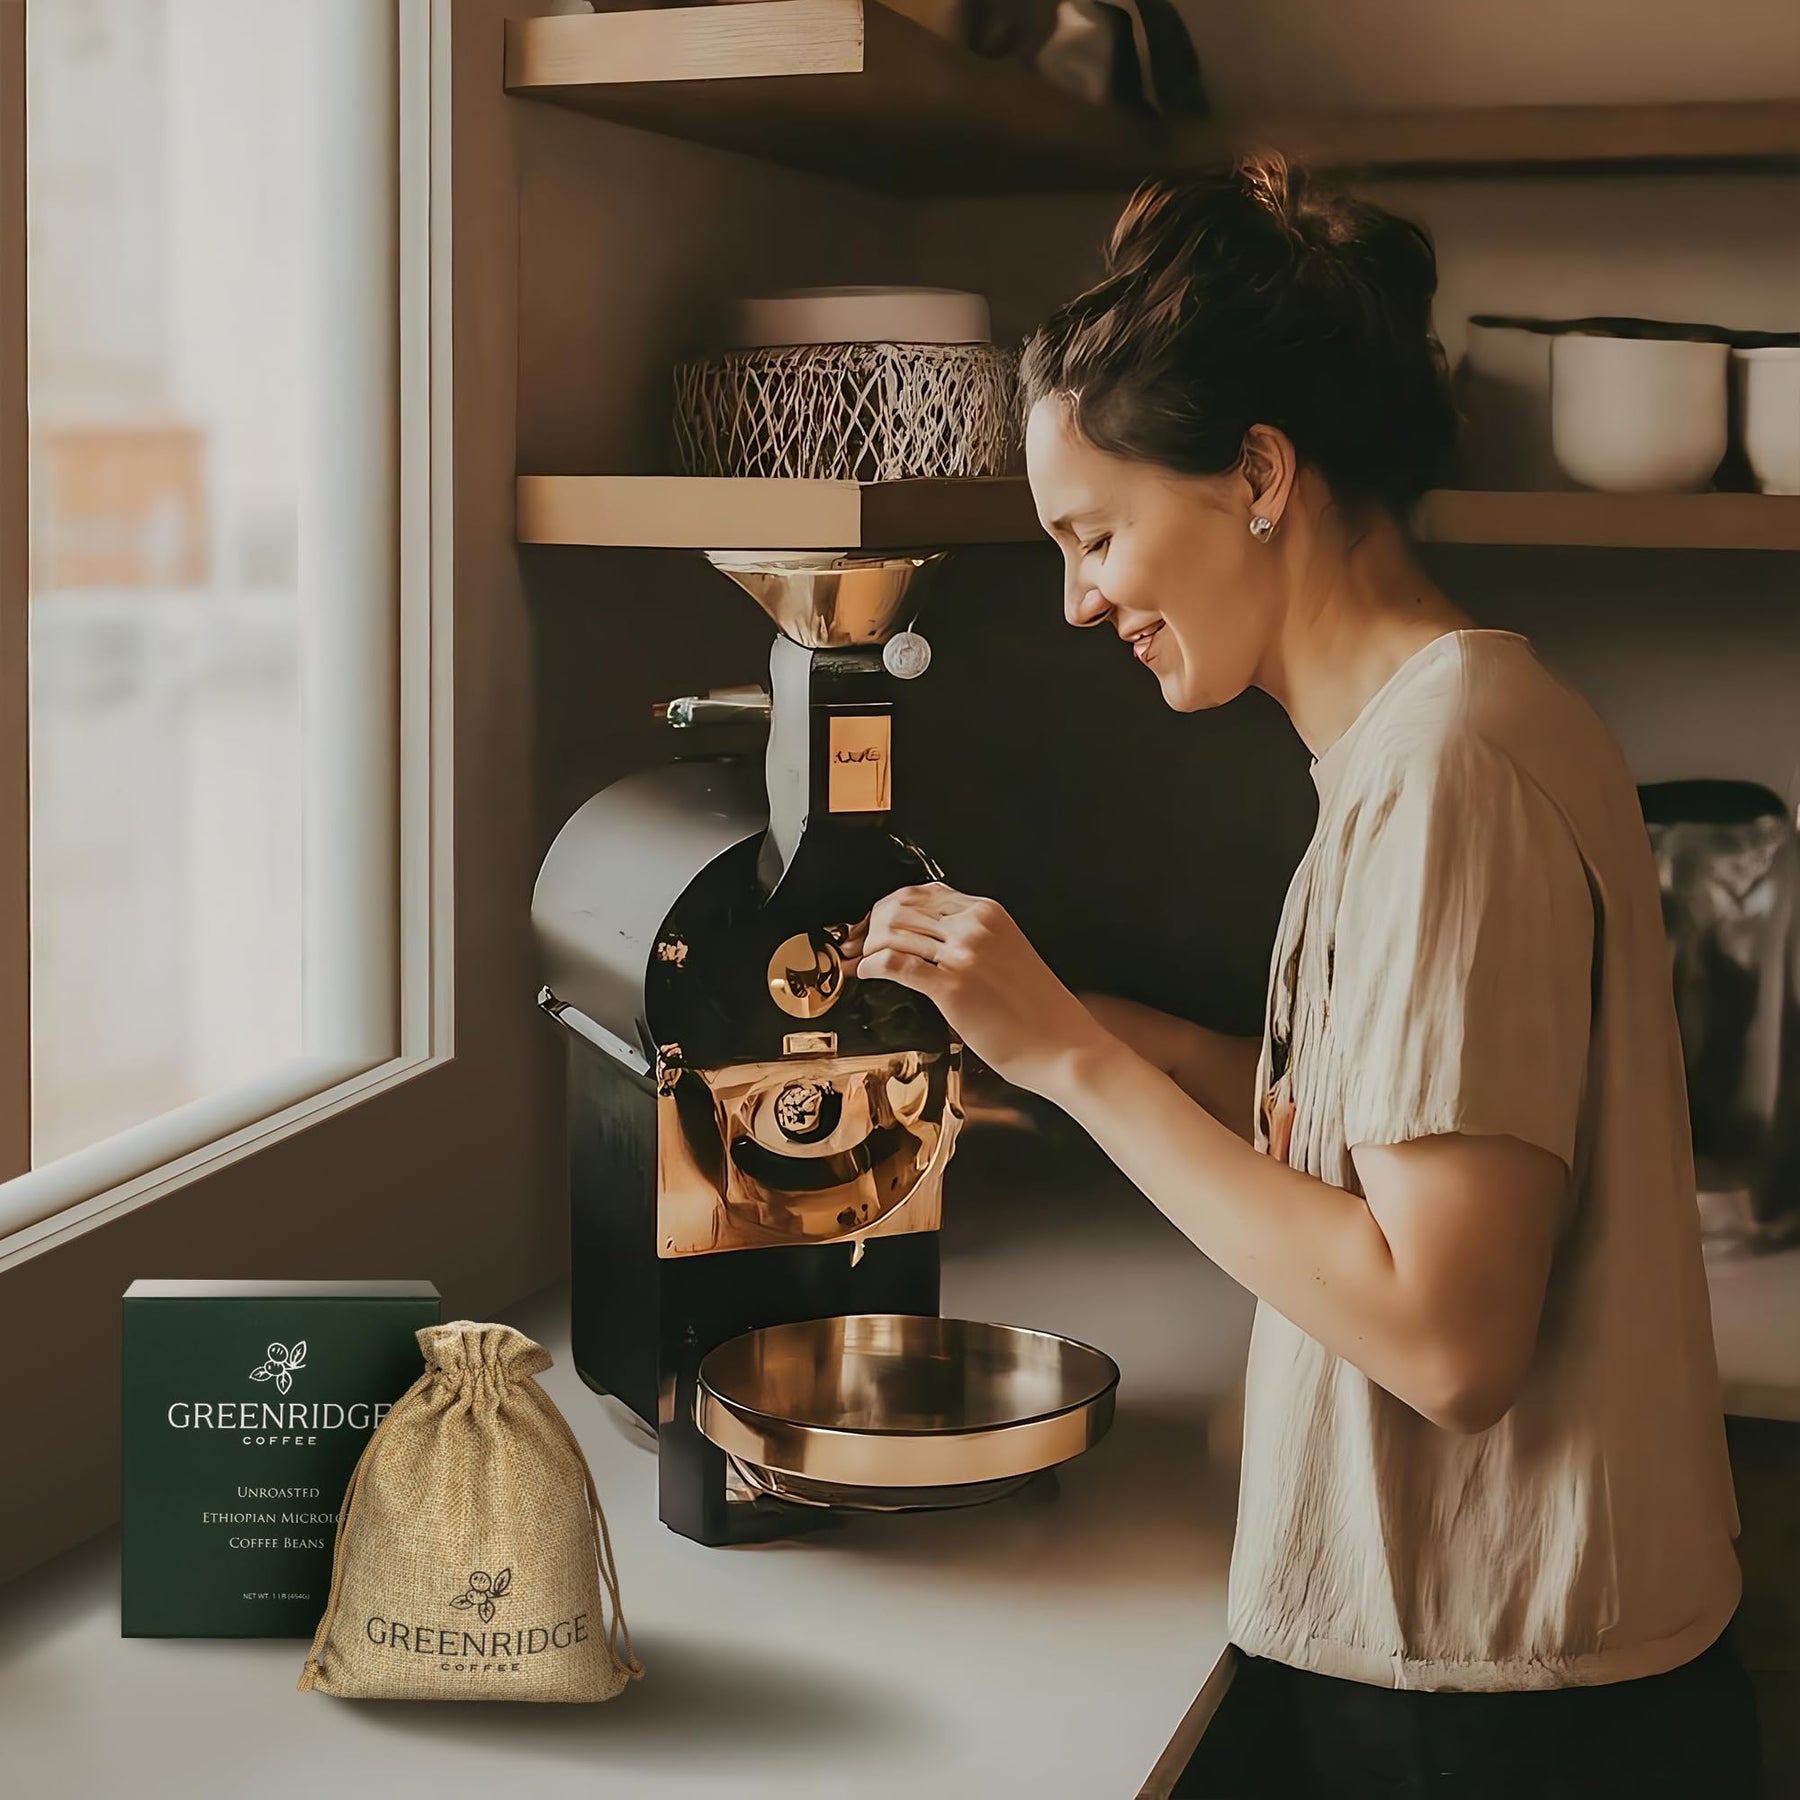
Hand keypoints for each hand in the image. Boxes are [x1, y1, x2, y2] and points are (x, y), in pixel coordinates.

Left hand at [841, 883, 1110, 1096]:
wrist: (1062, 1044)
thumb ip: (971, 939)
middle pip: (900, 908)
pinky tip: (864, 975)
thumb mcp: (1006, 953)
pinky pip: (896, 965)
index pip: (921, 893)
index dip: (886, 907)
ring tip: (853, 962)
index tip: (870, 924)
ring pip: (893, 933)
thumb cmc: (1037, 1009)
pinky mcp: (951, 987)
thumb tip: (926, 941)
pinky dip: (871, 967)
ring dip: (864, 948)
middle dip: (868, 925)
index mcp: (987, 912)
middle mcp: (974, 925)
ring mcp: (963, 954)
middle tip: (852, 944)